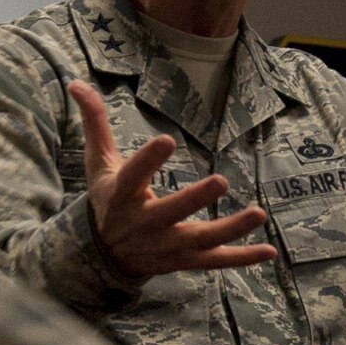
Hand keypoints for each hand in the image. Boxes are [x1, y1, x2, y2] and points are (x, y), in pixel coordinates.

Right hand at [69, 81, 277, 277]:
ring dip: (230, 230)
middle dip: (194, 200)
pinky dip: (241, 258)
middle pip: (170, 214)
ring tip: (258, 214)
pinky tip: (268, 250)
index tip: (166, 139)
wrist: (105, 255)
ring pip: (200, 241)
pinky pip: (215, 261)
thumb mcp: (98, 163)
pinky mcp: (184, 261)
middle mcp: (144, 225)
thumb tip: (77, 83)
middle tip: (220, 181)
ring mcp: (166, 246)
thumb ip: (95, 123)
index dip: (148, 160)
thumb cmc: (109, 198)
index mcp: (121, 197)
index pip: (132, 177)